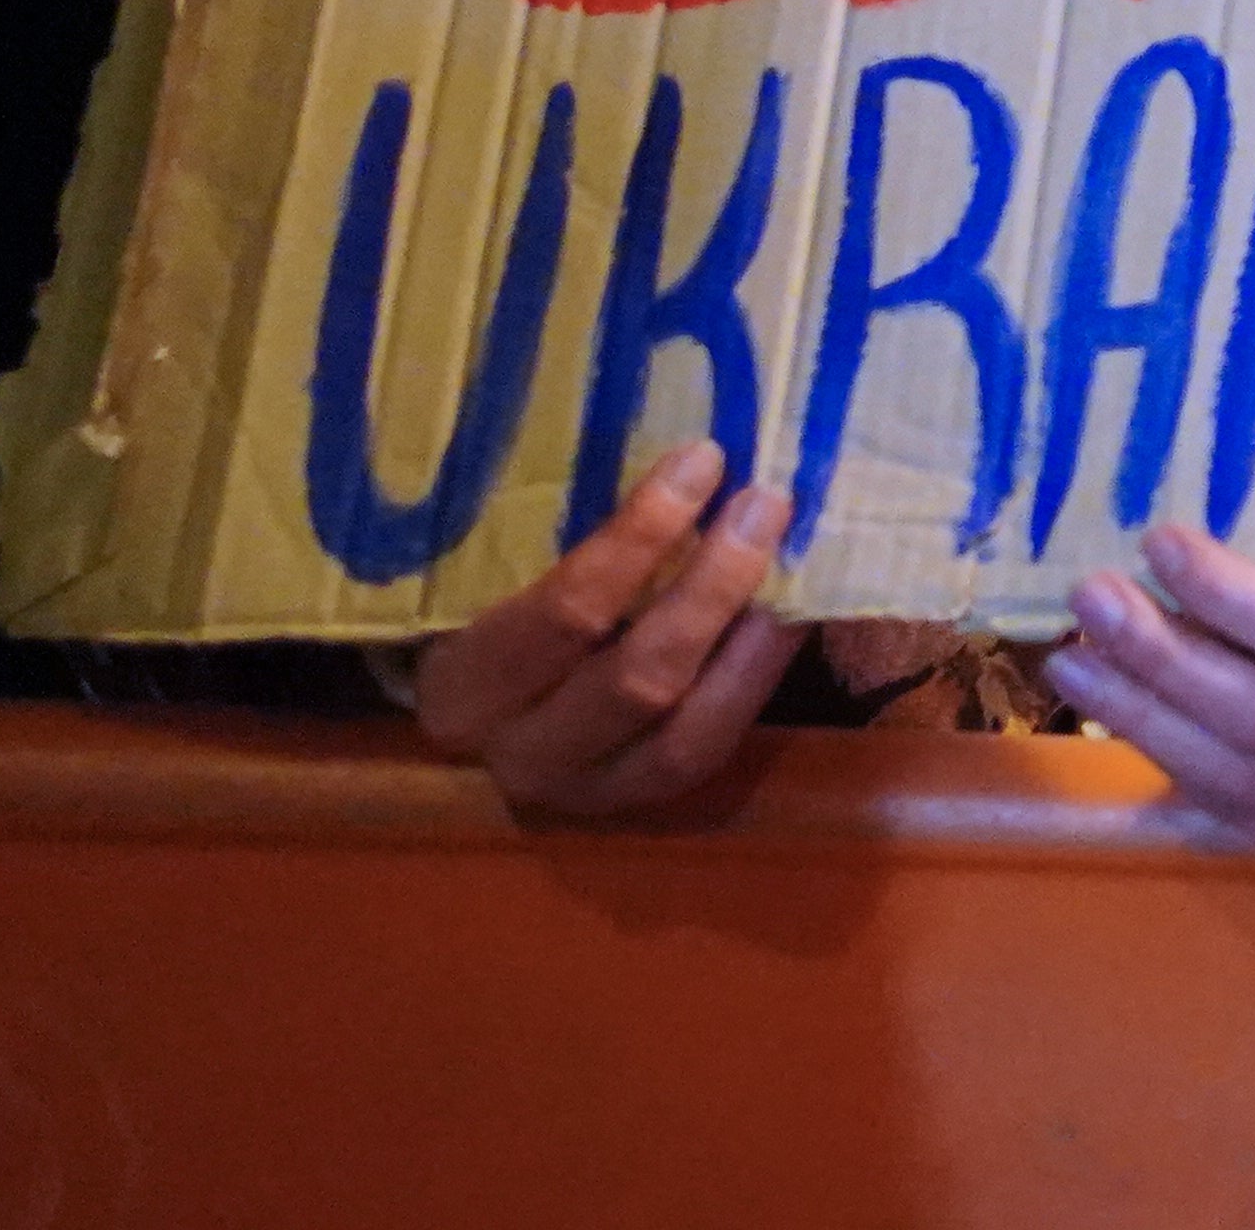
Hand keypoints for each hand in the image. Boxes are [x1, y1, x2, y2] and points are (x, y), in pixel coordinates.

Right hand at [409, 437, 800, 819]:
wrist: (464, 715)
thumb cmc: (479, 612)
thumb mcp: (488, 575)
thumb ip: (554, 531)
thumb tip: (680, 452)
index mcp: (464, 687)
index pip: (559, 617)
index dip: (638, 539)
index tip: (700, 460)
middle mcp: (519, 755)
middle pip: (634, 679)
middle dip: (712, 585)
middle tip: (764, 501)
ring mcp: (584, 793)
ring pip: (682, 733)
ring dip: (748, 639)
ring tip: (790, 558)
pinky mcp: (637, 803)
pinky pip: (708, 749)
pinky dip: (754, 682)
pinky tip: (790, 617)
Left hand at [1044, 523, 1254, 858]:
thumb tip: (1171, 540)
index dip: (1225, 592)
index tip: (1156, 542)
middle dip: (1162, 658)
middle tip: (1092, 600)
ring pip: (1237, 776)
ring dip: (1142, 716)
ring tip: (1074, 662)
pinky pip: (1236, 814)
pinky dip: (1169, 763)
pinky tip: (1122, 715)